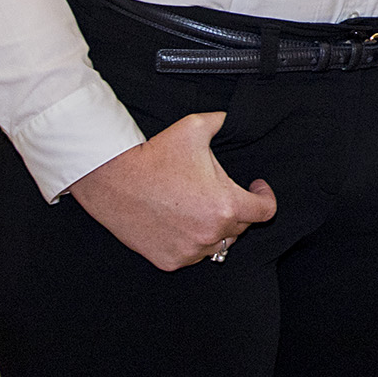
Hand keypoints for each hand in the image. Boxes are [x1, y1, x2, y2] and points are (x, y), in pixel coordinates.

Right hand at [66, 111, 276, 270]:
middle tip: (220, 191)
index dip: (264, 197)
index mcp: (226, 205)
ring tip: (202, 207)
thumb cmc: (155, 154)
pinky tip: (184, 223)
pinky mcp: (169, 260)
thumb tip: (232, 116)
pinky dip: (193, 241)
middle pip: (241, 227)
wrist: (112, 179)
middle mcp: (211, 233)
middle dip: (237, 209)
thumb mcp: (196, 127)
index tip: (256, 187)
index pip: (265, 212)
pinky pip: (193, 254)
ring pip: (218, 244)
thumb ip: (222, 121)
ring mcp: (190, 251)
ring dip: (216, 228)